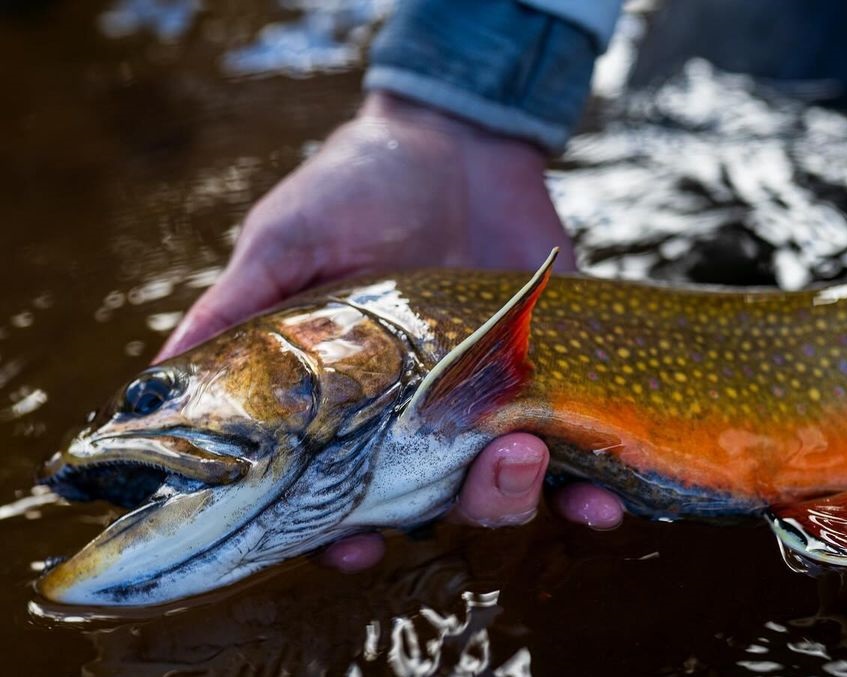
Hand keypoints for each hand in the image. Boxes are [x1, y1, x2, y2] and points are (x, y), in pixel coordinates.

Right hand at [155, 92, 623, 572]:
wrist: (456, 139)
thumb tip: (149, 384)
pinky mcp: (549, 379)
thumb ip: (238, 309)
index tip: (354, 542)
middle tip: (481, 466)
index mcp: (348, 403)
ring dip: (518, 495)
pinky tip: (605, 499)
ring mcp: (486, 403)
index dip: (340, 532)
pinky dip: (588, 489)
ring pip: (501, 488)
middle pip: (434, 504)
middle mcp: (417, 418)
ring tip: (528, 455)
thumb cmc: (355, 186)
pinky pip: (573, 452)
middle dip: (459, 507)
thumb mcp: (285, 240)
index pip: (337, 494)